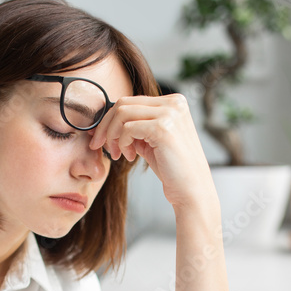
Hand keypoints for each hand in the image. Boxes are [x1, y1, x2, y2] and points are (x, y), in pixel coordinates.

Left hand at [88, 94, 215, 211]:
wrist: (191, 189)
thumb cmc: (171, 168)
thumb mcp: (151, 140)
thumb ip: (135, 126)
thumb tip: (106, 120)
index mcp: (173, 102)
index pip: (131, 101)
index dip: (109, 118)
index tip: (100, 136)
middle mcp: (174, 103)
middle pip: (123, 104)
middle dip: (105, 126)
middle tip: (100, 146)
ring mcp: (170, 113)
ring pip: (122, 114)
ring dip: (112, 136)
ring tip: (118, 154)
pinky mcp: (163, 128)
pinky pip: (128, 128)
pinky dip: (122, 143)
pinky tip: (129, 156)